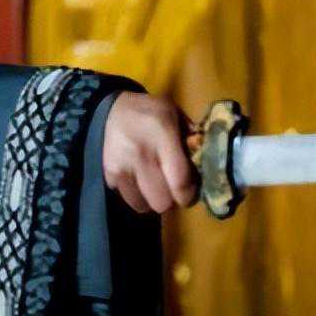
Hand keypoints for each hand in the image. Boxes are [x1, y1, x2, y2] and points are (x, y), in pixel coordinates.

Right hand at [102, 91, 199, 213]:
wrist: (113, 110)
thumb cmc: (151, 112)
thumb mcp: (176, 116)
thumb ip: (191, 140)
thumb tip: (205, 166)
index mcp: (163, 136)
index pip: (179, 181)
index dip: (188, 194)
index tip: (190, 192)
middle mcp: (141, 154)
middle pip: (161, 201)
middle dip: (171, 199)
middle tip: (173, 189)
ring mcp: (121, 167)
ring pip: (143, 205)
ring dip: (152, 200)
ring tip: (156, 186)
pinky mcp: (109, 175)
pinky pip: (128, 198)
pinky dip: (136, 195)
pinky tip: (139, 181)